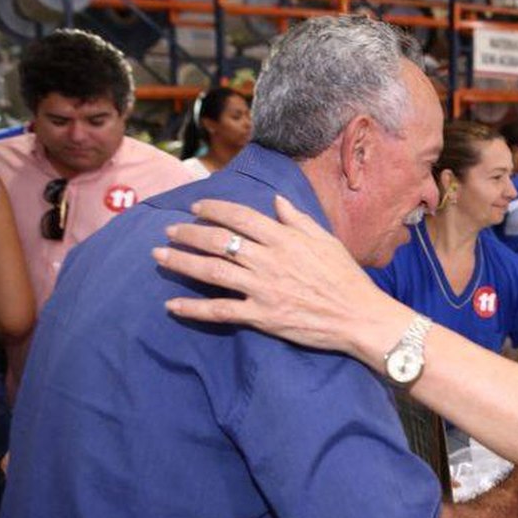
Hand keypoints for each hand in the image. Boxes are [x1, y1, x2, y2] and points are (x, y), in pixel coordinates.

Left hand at [152, 196, 377, 355]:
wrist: (358, 316)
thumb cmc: (346, 278)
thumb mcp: (326, 240)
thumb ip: (298, 219)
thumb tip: (276, 201)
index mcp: (284, 239)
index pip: (240, 216)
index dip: (213, 209)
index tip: (195, 207)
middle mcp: (268, 260)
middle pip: (218, 241)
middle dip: (188, 233)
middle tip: (169, 231)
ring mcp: (262, 289)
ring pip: (212, 272)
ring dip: (182, 263)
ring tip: (159, 257)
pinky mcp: (261, 316)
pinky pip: (221, 311)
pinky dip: (194, 309)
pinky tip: (172, 306)